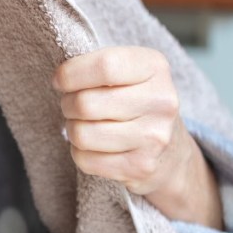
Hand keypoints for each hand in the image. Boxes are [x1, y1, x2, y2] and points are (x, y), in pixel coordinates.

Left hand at [53, 46, 221, 227]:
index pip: (104, 66)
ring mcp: (154, 137)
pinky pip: (85, 160)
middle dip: (67, 104)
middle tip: (74, 105)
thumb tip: (61, 76)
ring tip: (85, 125)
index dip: (70, 73)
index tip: (60, 80)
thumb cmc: (135, 101)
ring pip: (81, 134)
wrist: (171, 151)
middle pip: (85, 103)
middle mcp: (161, 102)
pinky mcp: (142, 166)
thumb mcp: (127, 71)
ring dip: (73, 130)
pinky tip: (96, 146)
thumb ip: (97, 66)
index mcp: (155, 68)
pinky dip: (80, 153)